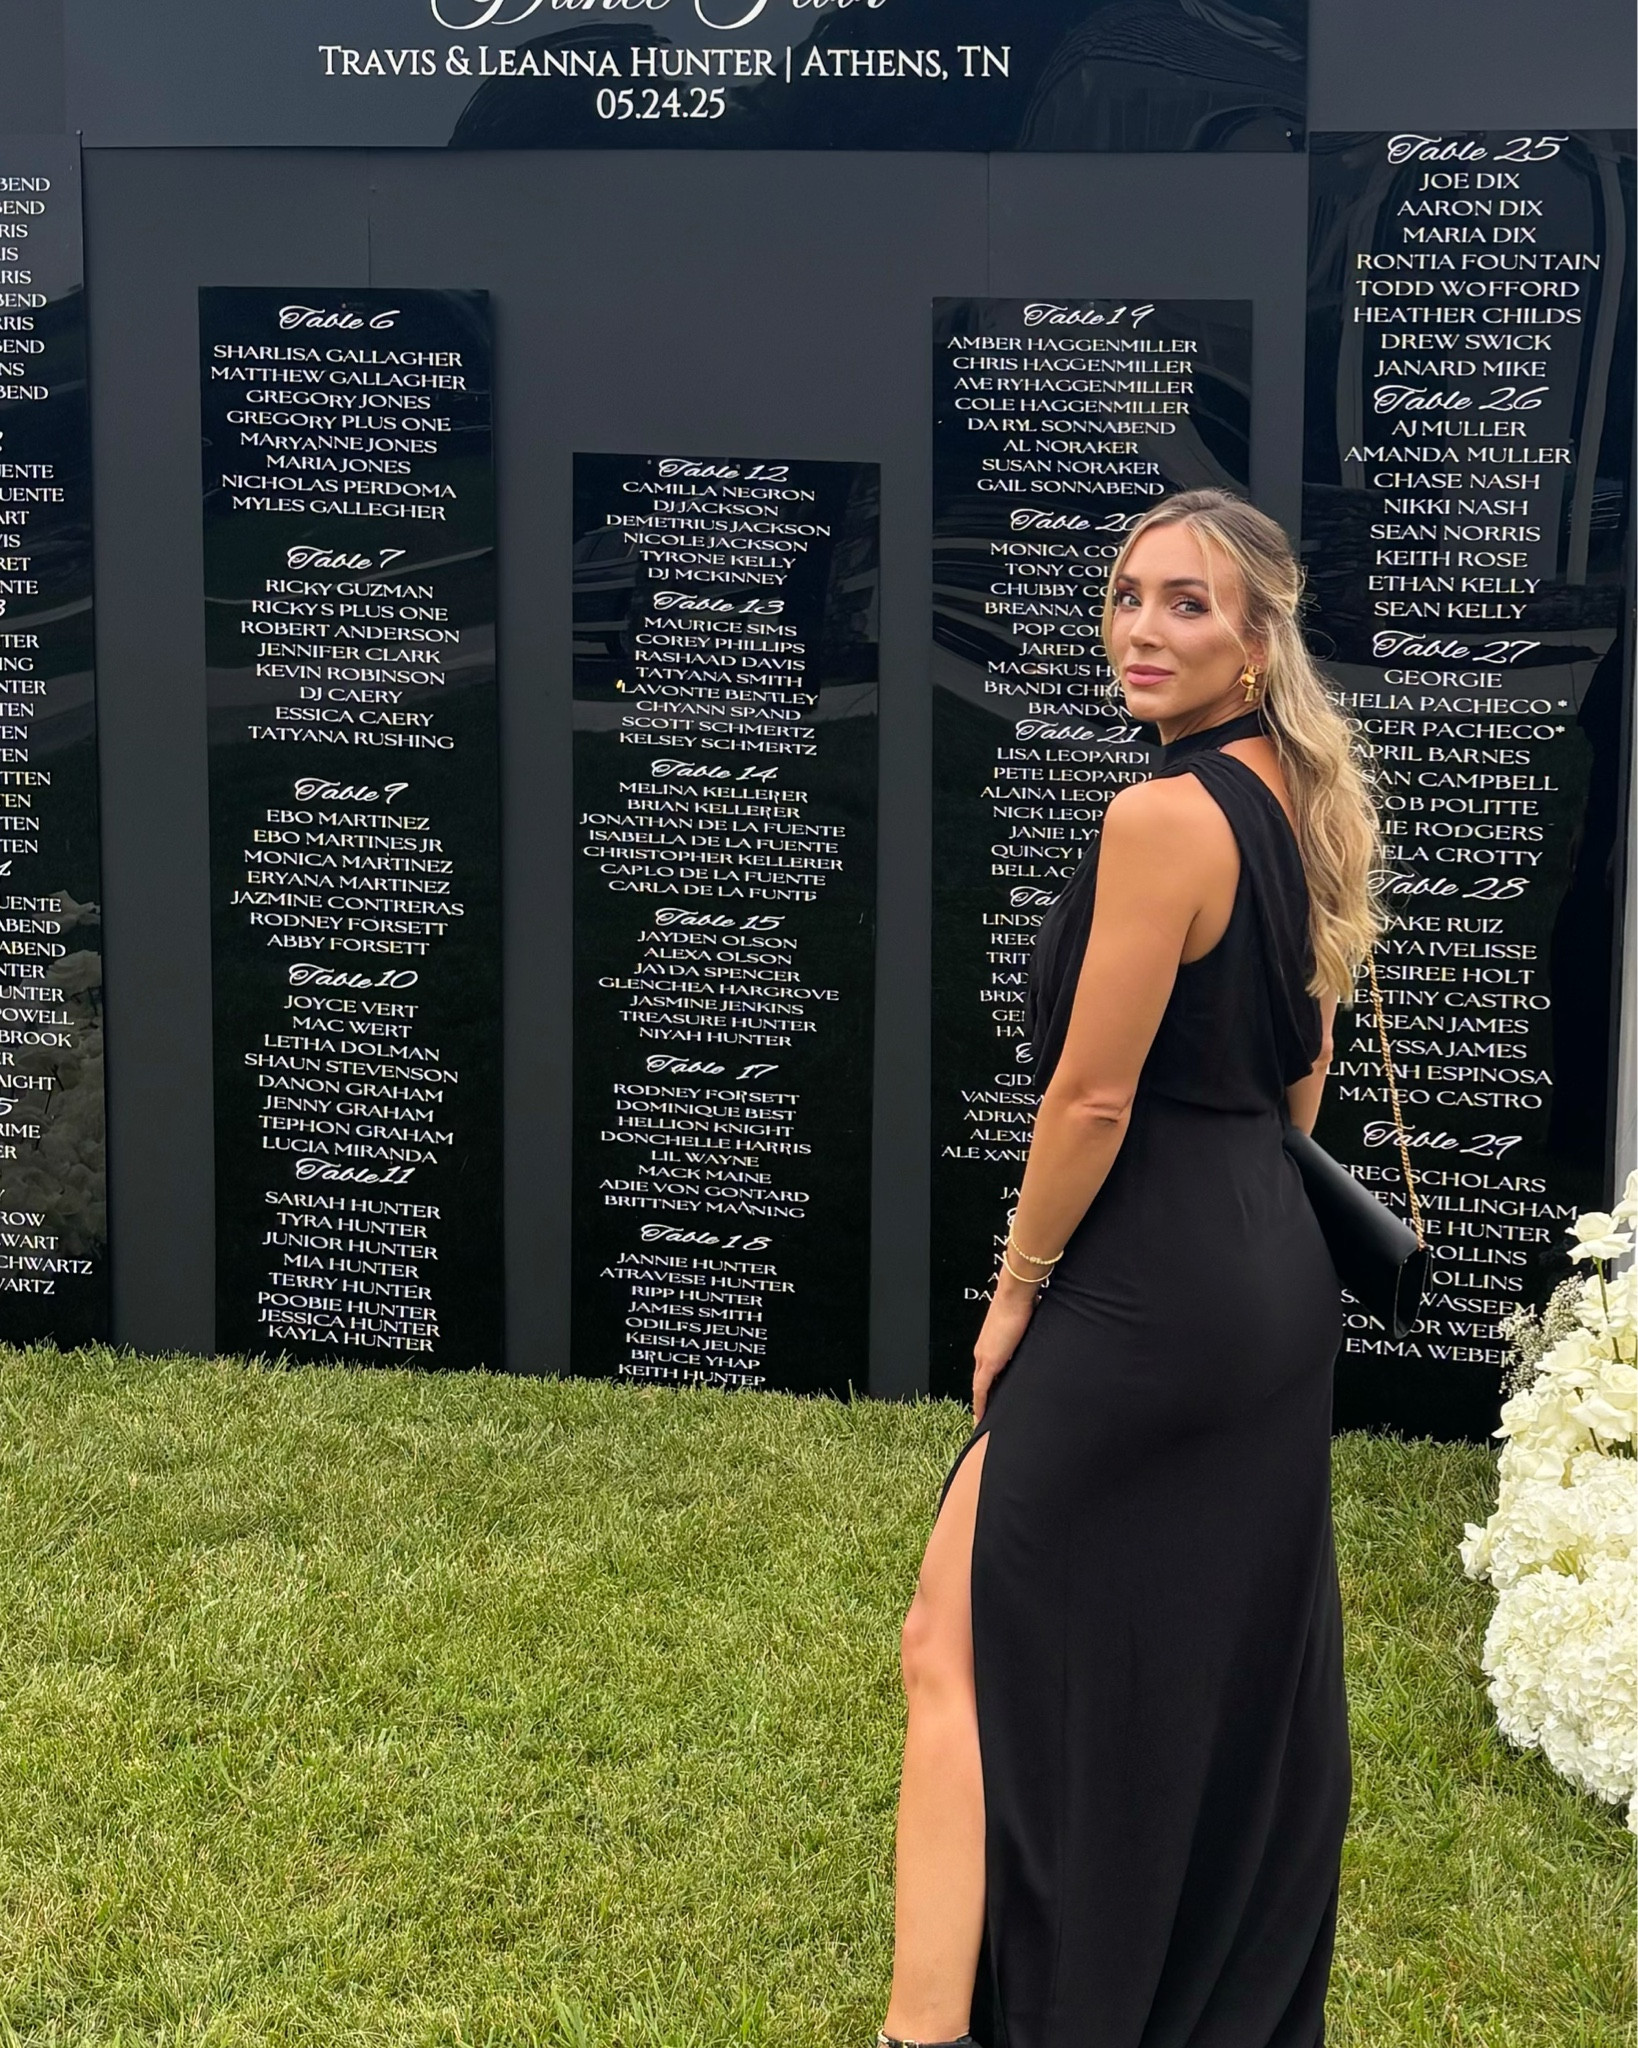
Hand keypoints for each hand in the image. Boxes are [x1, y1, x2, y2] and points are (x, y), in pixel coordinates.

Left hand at [973, 1270, 1040, 1422]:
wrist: (1015, 1294)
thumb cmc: (1022, 1304)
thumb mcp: (1027, 1328)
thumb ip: (1028, 1341)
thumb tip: (1039, 1345)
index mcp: (991, 1344)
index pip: (987, 1372)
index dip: (988, 1388)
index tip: (991, 1401)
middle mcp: (983, 1351)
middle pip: (980, 1382)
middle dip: (984, 1400)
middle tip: (986, 1418)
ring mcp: (984, 1357)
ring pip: (979, 1388)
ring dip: (981, 1405)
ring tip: (984, 1423)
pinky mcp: (989, 1361)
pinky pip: (980, 1389)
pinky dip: (980, 1404)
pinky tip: (981, 1418)